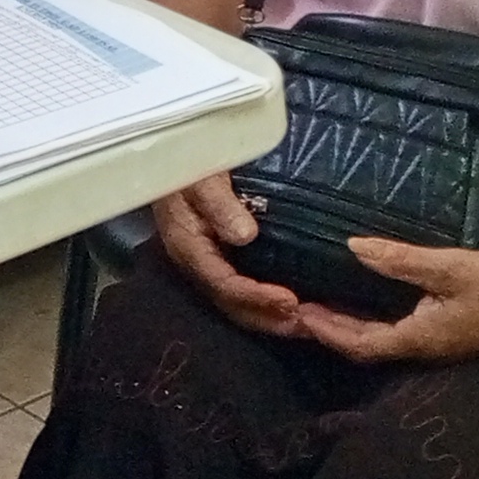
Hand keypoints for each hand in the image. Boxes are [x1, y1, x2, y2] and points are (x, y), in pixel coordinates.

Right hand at [149, 173, 310, 337]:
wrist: (170, 152)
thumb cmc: (188, 158)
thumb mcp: (202, 175)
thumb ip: (219, 203)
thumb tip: (246, 236)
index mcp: (187, 246)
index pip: (223, 284)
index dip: (256, 297)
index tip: (291, 301)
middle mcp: (196, 262)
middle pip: (230, 304)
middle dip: (268, 318)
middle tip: (307, 325)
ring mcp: (207, 261)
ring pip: (236, 302)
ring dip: (270, 316)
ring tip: (306, 323)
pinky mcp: (219, 256)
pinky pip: (242, 287)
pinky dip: (267, 301)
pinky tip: (293, 302)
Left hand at [290, 237, 478, 363]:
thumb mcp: (450, 267)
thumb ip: (401, 259)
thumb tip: (353, 247)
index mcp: (420, 338)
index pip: (361, 344)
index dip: (328, 331)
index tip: (299, 314)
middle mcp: (423, 348)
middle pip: (365, 348)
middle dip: (330, 332)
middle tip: (298, 312)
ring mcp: (435, 343)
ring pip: (379, 342)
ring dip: (348, 328)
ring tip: (320, 307)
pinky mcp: (445, 333)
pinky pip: (395, 333)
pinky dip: (369, 322)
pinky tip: (362, 303)